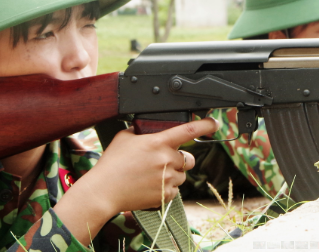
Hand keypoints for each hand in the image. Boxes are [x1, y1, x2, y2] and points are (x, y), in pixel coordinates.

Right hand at [54, 118, 217, 244]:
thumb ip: (140, 131)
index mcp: (158, 142)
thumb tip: (145, 128)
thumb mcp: (124, 138)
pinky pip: (175, 189)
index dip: (205, 125)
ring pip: (182, 174)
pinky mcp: (166, 195)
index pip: (189, 131)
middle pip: (188, 158)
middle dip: (180, 158)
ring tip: (151, 175)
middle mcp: (167, 160)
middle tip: (162, 161)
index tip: (214, 123)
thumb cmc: (112, 164)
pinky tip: (150, 185)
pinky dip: (167, 187)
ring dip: (173, 173)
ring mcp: (168, 178)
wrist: (104, 191)